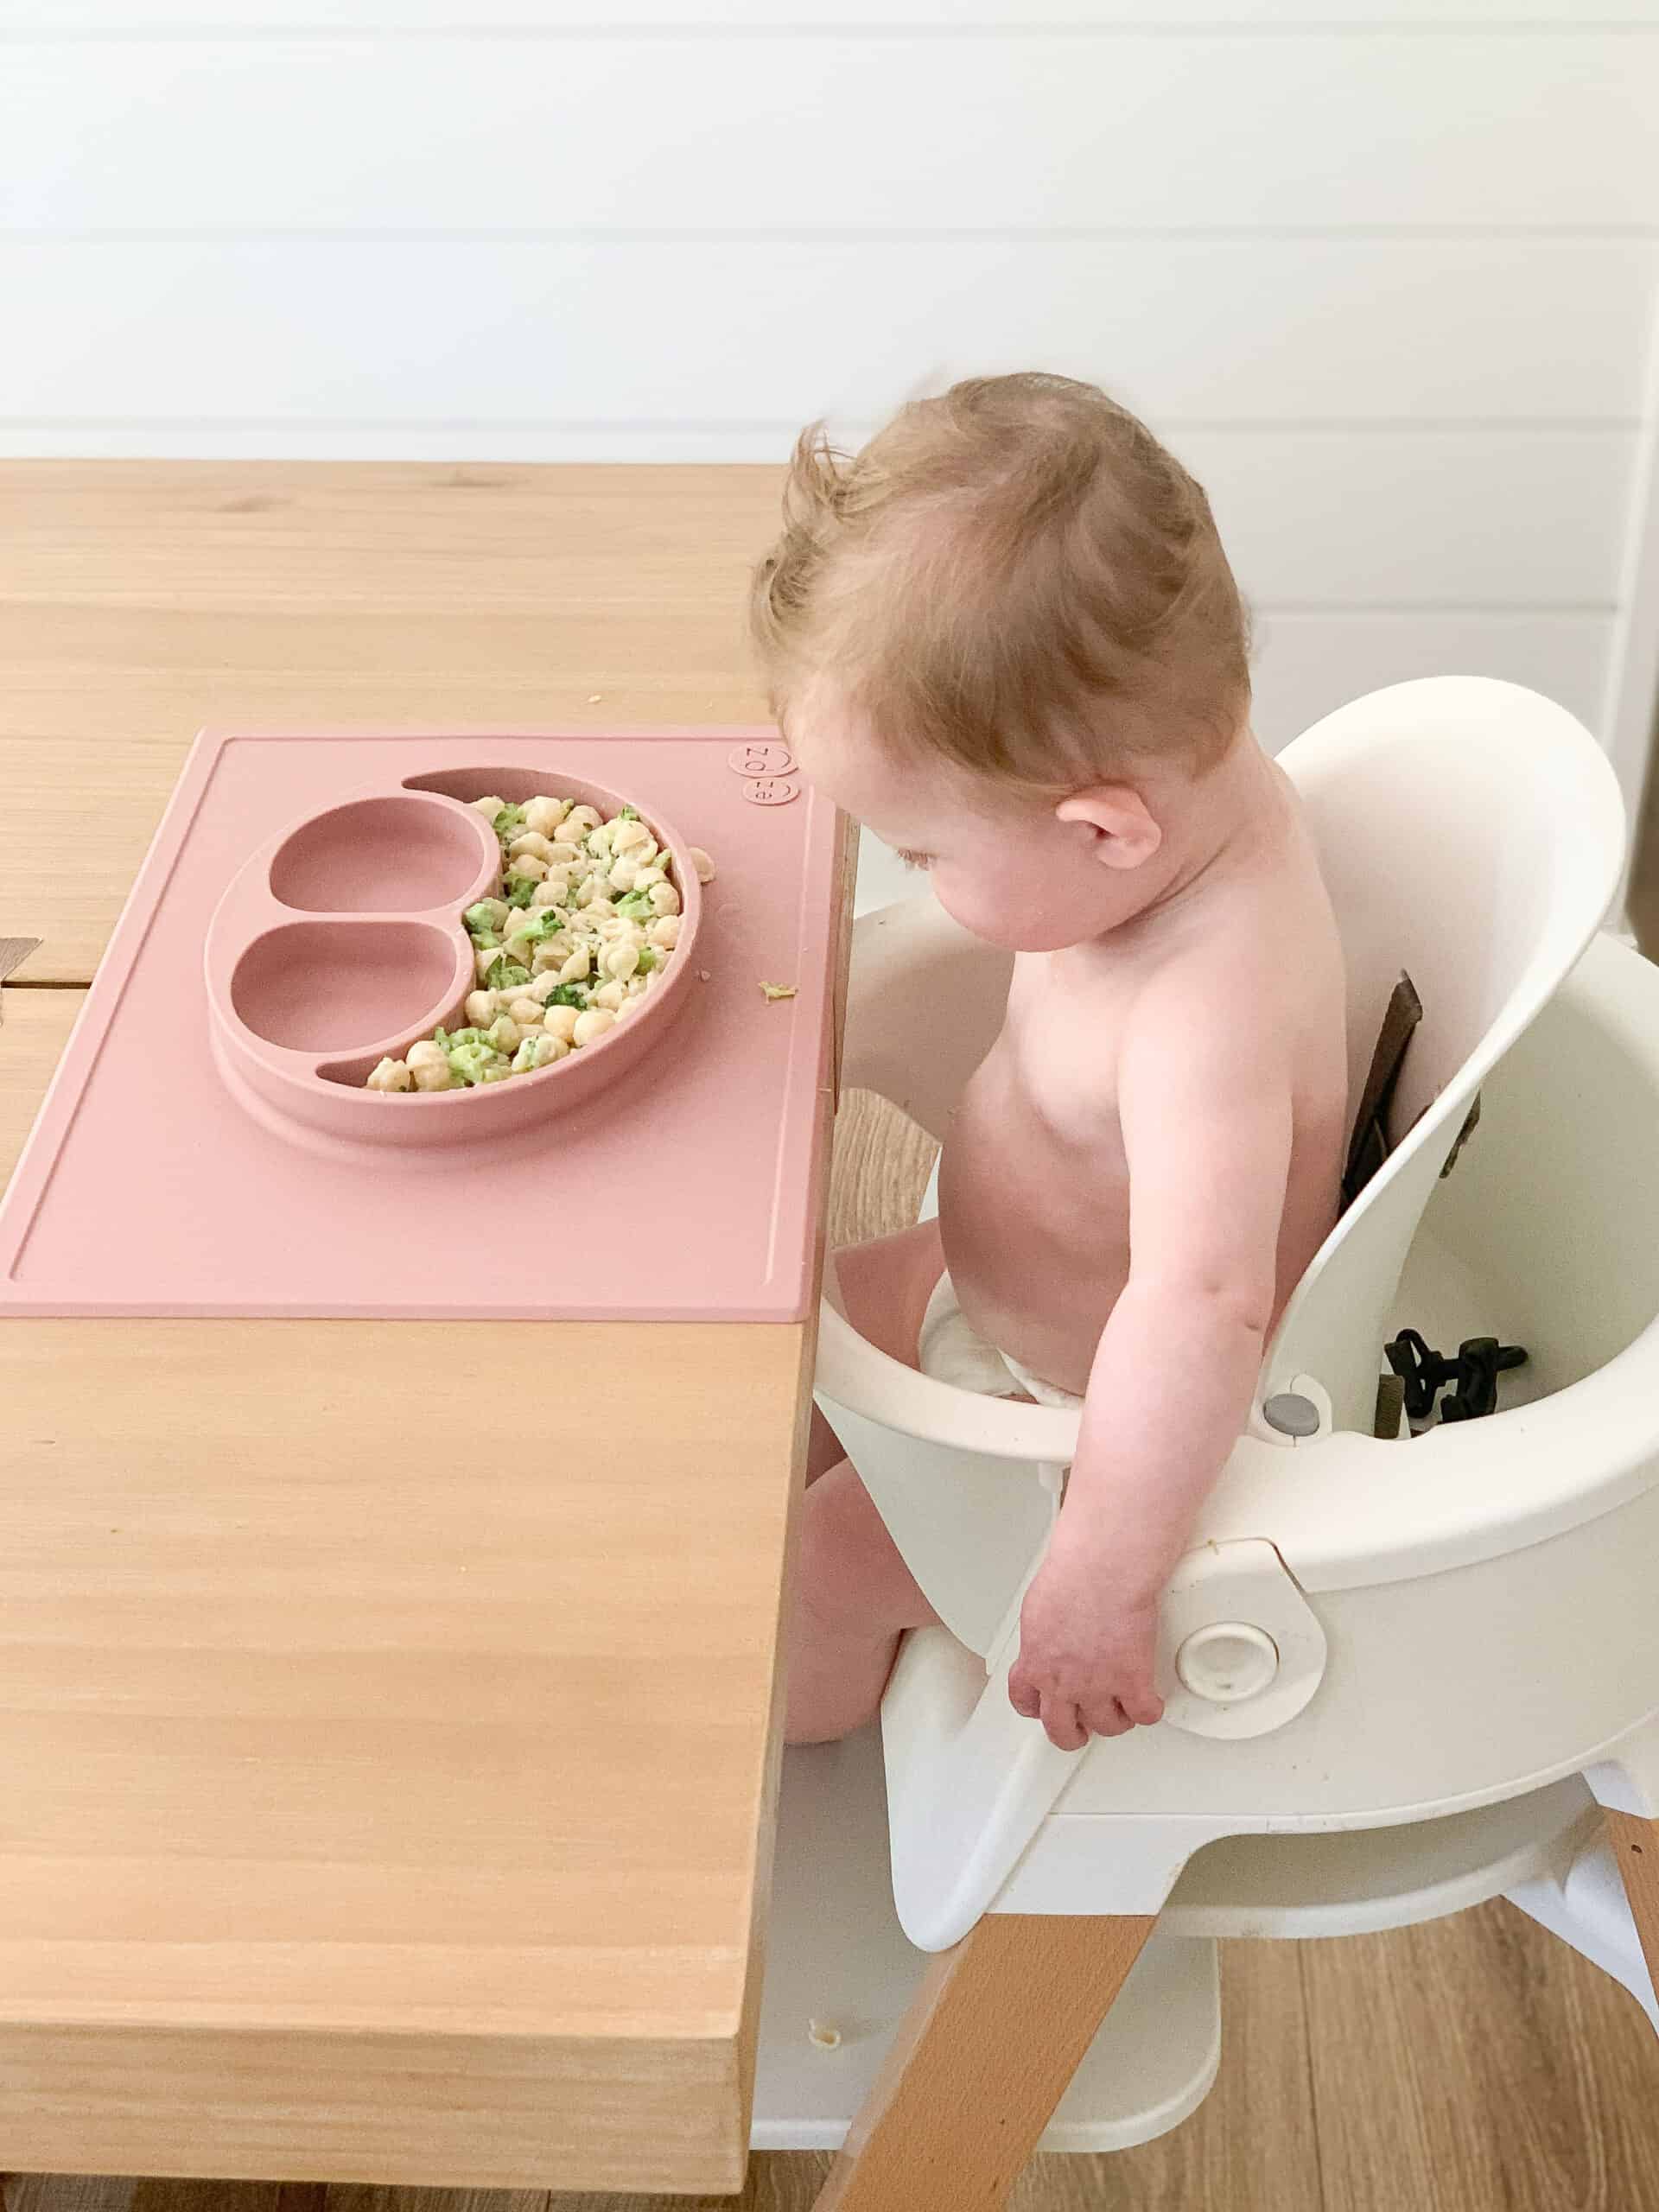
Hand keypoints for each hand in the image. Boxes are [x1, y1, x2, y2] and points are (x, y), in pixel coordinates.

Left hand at [1008, 1542, 1165, 1750]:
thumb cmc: (1071, 1577)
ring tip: (1122, 1708)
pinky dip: (1149, 1710)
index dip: (1037, 1710)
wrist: (1103, 1571)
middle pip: (1061, 1731)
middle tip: (1082, 1729)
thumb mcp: (1037, 1609)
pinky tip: (1150, 1700)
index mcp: (1035, 1662)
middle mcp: (1063, 1682)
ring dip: (1115, 1719)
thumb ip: (1043, 1633)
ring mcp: (1098, 1686)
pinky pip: (1144, 1713)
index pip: (1025, 1701)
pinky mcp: (1133, 1681)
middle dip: (1072, 1734)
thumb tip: (1051, 1633)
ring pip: (1107, 1725)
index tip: (1045, 1708)